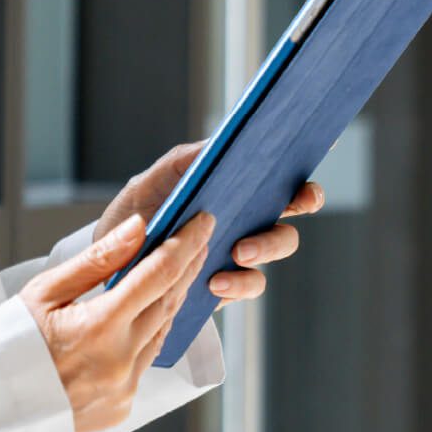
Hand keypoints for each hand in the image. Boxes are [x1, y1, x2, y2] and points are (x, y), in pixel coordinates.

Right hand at [21, 211, 216, 431]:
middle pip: (168, 301)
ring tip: (182, 267)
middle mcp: (119, 361)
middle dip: (187, 265)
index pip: (158, 274)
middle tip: (199, 237)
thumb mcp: (44, 291)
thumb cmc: (9, 346)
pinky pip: (148, 360)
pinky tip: (155, 310)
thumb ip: (97, 260)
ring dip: (175, 297)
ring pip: (163, 331)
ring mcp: (124, 388)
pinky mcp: (123, 406)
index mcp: (99, 328)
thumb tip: (137, 229)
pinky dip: (155, 331)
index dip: (185, 243)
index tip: (201, 221)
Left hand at [94, 141, 323, 311]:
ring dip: (266, 245)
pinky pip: (251, 284)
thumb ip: (181, 162)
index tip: (318, 153)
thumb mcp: (149, 182)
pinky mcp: (229, 285)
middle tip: (290, 204)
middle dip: (302, 202)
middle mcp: (245, 218)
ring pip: (280, 244)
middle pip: (293, 207)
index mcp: (232, 187)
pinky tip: (216, 281)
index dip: (301, 162)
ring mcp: (241, 252)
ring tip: (239, 250)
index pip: (275, 172)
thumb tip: (215, 146)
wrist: (114, 267)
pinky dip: (239, 282)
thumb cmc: (135, 215)